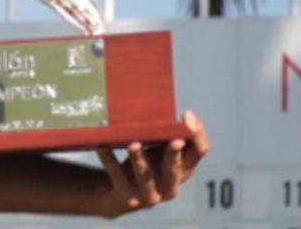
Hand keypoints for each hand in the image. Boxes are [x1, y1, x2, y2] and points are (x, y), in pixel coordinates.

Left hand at [92, 110, 209, 217]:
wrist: (115, 195)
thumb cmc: (142, 165)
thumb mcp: (157, 149)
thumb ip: (166, 134)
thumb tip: (164, 101)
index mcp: (183, 169)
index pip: (198, 151)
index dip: (197, 135)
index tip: (187, 114)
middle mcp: (170, 185)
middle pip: (176, 170)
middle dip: (175, 156)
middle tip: (175, 140)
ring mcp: (149, 195)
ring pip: (146, 177)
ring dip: (140, 160)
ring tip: (133, 144)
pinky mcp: (127, 198)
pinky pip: (117, 176)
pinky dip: (109, 160)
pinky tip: (102, 145)